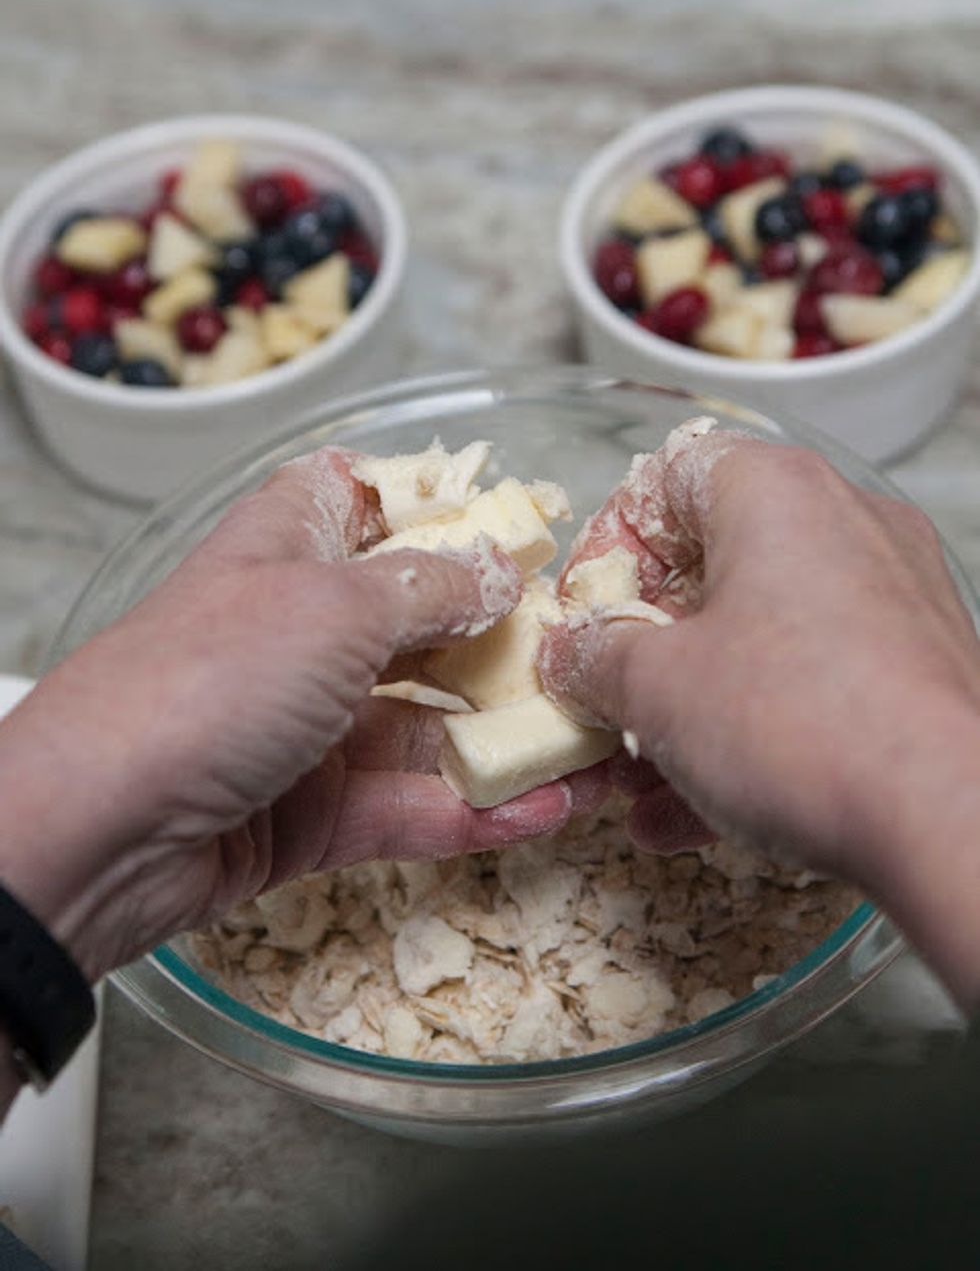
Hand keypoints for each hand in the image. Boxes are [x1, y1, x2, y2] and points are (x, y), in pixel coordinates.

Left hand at [0, 450, 602, 982]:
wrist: (98, 830)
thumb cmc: (211, 677)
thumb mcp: (334, 608)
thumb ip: (431, 588)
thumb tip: (499, 568)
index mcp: (291, 546)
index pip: (366, 499)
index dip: (440, 505)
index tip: (523, 527)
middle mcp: (302, 629)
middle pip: (419, 622)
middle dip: (502, 640)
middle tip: (586, 655)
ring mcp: (308, 724)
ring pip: (424, 724)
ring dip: (505, 739)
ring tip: (592, 747)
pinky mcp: (313, 811)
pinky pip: (408, 804)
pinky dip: (473, 810)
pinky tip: (546, 810)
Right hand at [539, 423, 979, 1006]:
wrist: (949, 821)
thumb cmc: (794, 723)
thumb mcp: (655, 688)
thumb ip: (596, 657)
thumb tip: (572, 652)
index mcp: (775, 493)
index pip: (668, 475)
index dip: (609, 544)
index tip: (583, 615)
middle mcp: (844, 525)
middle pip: (712, 568)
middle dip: (641, 651)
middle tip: (602, 703)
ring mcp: (891, 599)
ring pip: (757, 643)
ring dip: (683, 712)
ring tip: (632, 787)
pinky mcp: (918, 671)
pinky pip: (808, 690)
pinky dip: (746, 740)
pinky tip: (687, 819)